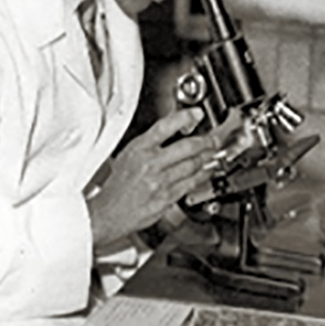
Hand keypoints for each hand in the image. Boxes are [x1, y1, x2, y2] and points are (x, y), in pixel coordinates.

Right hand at [88, 107, 220, 249]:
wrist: (110, 211)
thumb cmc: (119, 183)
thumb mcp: (129, 154)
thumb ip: (151, 142)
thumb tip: (174, 130)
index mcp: (139, 149)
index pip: (165, 127)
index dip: (184, 117)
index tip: (198, 114)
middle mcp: (150, 163)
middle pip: (187, 147)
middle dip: (206, 142)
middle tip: (214, 139)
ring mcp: (160, 181)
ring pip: (193, 165)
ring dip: (207, 159)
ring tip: (212, 154)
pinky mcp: (167, 197)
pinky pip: (191, 183)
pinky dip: (202, 176)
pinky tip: (206, 172)